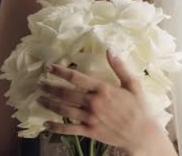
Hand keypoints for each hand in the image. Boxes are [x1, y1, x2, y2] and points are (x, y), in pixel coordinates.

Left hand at [36, 48, 164, 153]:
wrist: (142, 134)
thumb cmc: (139, 107)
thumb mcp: (133, 84)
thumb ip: (119, 66)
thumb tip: (110, 48)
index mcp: (103, 89)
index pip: (76, 78)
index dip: (60, 72)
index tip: (49, 67)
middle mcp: (93, 103)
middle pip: (66, 94)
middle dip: (50, 88)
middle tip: (39, 83)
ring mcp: (90, 118)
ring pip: (64, 110)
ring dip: (50, 104)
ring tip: (39, 99)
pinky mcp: (90, 132)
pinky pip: (69, 129)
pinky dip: (56, 127)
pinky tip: (46, 125)